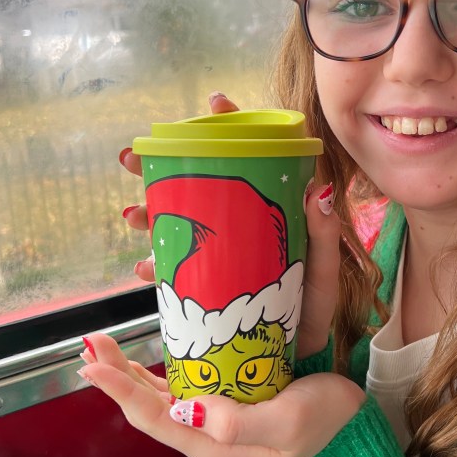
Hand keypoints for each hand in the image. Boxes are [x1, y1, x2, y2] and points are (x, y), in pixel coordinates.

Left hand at [79, 333, 364, 456]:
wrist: (353, 425)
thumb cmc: (326, 419)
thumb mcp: (288, 422)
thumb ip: (237, 423)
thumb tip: (184, 410)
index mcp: (215, 447)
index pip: (154, 418)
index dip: (119, 391)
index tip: (91, 364)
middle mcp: (207, 439)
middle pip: (149, 408)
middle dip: (116, 377)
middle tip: (90, 344)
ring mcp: (216, 426)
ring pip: (160, 400)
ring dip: (130, 374)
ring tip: (104, 347)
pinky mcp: (227, 409)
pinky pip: (181, 392)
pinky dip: (156, 374)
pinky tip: (145, 358)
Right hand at [120, 92, 340, 358]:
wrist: (301, 355)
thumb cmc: (317, 307)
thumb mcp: (324, 269)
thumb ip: (324, 235)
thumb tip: (320, 189)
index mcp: (269, 209)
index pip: (250, 155)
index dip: (231, 124)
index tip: (214, 102)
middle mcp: (237, 223)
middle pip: (197, 183)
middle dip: (160, 167)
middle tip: (132, 161)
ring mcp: (217, 251)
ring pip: (175, 221)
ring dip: (148, 213)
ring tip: (132, 215)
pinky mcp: (204, 282)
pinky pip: (172, 267)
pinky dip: (154, 265)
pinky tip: (144, 269)